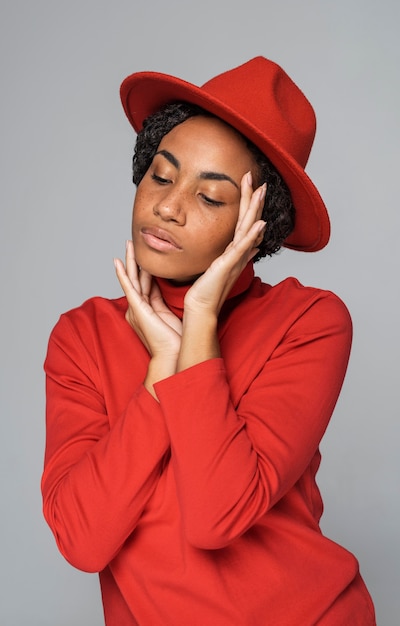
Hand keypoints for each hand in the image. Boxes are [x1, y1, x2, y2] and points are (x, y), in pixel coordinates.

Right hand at [114, 241, 181, 359]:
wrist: (173, 355)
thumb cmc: (176, 340)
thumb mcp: (173, 314)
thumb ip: (170, 302)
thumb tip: (178, 289)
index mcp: (148, 309)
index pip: (147, 283)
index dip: (146, 268)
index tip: (149, 254)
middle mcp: (139, 308)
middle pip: (137, 278)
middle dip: (135, 260)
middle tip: (133, 242)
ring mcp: (136, 308)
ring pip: (132, 279)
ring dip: (129, 261)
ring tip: (127, 245)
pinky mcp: (136, 309)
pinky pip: (128, 287)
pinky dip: (122, 275)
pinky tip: (117, 263)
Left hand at [184, 172, 265, 316]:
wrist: (201, 308)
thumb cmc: (206, 291)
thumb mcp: (220, 267)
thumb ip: (235, 255)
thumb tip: (252, 247)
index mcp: (235, 252)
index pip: (244, 223)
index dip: (249, 205)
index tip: (250, 186)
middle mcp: (239, 253)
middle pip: (249, 221)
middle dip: (253, 200)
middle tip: (256, 179)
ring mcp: (235, 259)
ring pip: (248, 229)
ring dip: (254, 209)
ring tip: (260, 191)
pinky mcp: (229, 266)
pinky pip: (243, 248)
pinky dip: (251, 235)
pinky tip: (260, 224)